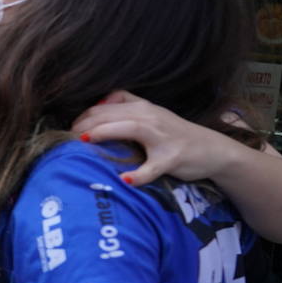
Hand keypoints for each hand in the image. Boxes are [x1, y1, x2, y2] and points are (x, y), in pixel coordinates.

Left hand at [72, 90, 232, 185]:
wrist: (214, 150)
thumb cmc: (177, 134)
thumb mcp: (153, 113)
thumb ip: (128, 103)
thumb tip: (99, 102)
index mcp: (143, 108)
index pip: (106, 107)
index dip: (84, 115)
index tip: (68, 128)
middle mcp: (151, 118)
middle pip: (113, 114)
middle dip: (87, 123)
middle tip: (67, 136)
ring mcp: (163, 137)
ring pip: (131, 129)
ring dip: (106, 132)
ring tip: (85, 140)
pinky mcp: (173, 158)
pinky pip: (154, 167)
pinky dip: (139, 174)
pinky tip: (125, 180)